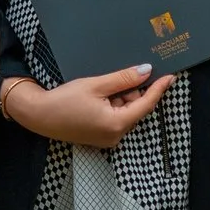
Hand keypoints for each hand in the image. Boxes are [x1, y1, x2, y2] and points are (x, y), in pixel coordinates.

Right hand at [3, 65, 175, 150]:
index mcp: (117, 124)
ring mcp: (108, 138)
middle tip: (120, 76)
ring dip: (121, 97)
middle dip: (132, 91)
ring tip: (101, 87)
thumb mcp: (96, 85)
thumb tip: (146, 71)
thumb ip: (123, 79)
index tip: (170, 76)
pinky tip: (99, 95)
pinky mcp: (100, 136)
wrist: (38, 115)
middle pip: (135, 109)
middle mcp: (116, 135)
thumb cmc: (65, 100)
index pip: (146, 104)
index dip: (158, 89)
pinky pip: (115, 118)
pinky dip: (113, 105)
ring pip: (125, 112)